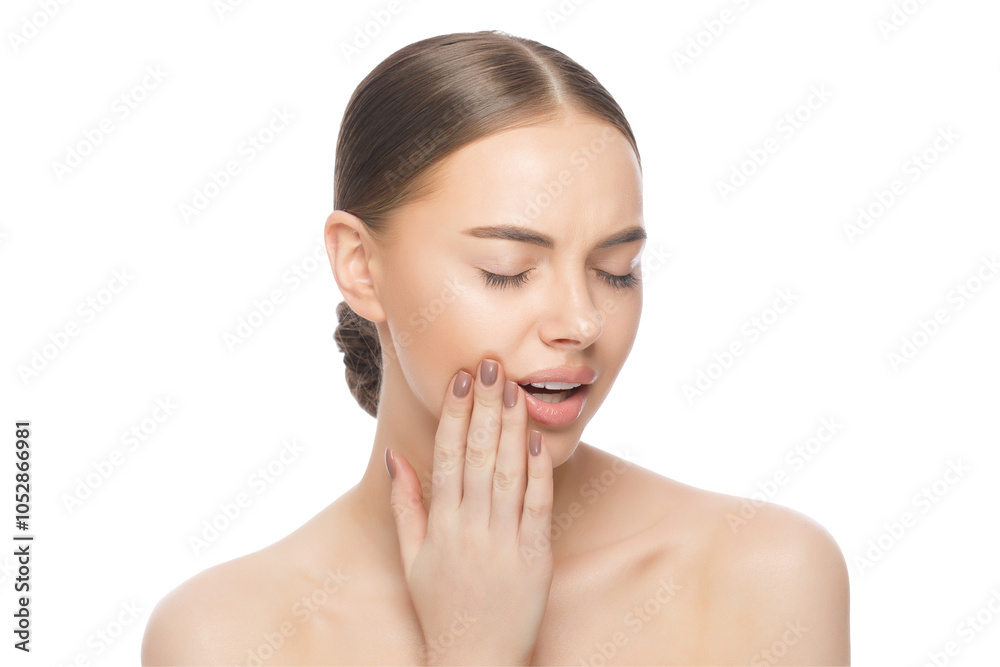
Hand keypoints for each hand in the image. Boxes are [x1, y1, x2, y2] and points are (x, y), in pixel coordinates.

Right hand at [386, 357, 553, 665]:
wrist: (475, 660)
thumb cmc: (440, 608)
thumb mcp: (411, 558)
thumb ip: (405, 505)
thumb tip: (394, 457)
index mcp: (439, 526)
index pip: (447, 455)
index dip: (455, 413)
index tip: (460, 378)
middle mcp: (470, 529)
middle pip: (479, 455)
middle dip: (484, 406)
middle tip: (490, 365)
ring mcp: (504, 542)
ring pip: (508, 473)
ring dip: (512, 427)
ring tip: (514, 388)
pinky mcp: (535, 556)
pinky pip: (538, 505)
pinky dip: (538, 470)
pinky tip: (537, 438)